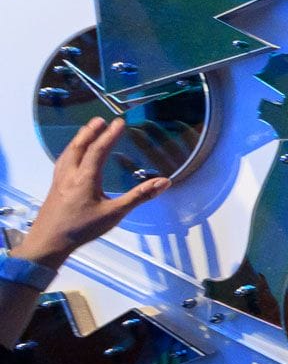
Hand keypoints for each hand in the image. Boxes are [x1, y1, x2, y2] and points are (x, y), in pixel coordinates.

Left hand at [12, 117, 170, 268]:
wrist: (47, 244)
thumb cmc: (81, 229)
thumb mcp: (114, 214)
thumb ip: (139, 197)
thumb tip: (164, 182)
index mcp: (85, 178)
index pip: (98, 150)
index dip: (110, 135)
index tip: (119, 122)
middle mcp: (70, 175)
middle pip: (79, 147)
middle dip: (90, 132)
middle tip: (100, 120)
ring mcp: (59, 181)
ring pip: (68, 153)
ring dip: (78, 139)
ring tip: (86, 130)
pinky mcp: (53, 188)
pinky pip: (62, 162)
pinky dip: (69, 152)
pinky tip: (71, 156)